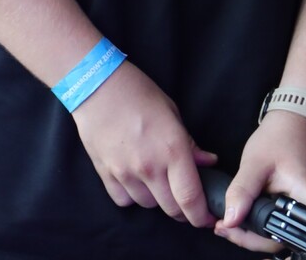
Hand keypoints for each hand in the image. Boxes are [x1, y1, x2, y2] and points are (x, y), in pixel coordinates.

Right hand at [70, 63, 218, 227]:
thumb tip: (207, 163)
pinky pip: (124, 200)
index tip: (207, 219)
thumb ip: (190, 144)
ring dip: (158, 200)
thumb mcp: (173, 113)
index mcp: (173, 150)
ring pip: (148, 206)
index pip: (190, 198)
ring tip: (159, 182)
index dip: (201, 216)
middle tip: (187, 201)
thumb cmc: (139, 93)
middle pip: (171, 209)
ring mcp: (125, 174)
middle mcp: (149, 167)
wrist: (97, 86)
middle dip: (183, 211)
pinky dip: (132, 196)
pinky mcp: (106, 175)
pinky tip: (136, 180)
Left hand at [217, 110, 305, 252]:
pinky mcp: (297, 204)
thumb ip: (242, 191)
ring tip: (228, 227)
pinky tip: (240, 221)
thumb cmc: (279, 138)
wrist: (290, 120)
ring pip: (284, 234)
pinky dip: (260, 227)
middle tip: (228, 230)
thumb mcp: (255, 163)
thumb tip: (231, 219)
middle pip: (292, 238)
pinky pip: (281, 224)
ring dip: (256, 236)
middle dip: (258, 242)